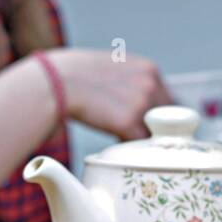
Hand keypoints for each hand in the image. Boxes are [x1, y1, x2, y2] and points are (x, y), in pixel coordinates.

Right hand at [46, 48, 171, 139]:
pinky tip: (119, 151)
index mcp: (148, 69)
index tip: (151, 129)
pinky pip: (141, 145)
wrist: (53, 82)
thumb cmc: (71, 76)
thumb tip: (129, 102)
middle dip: (157, 132)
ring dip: (144, 142)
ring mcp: (142, 102)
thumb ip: (127, 83)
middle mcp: (150, 82)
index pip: (169, 100)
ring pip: (156, 132)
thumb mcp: (109, 68)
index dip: (160, 118)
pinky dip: (132, 152)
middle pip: (169, 118)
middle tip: (141, 143)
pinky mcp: (129, 122)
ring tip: (126, 145)